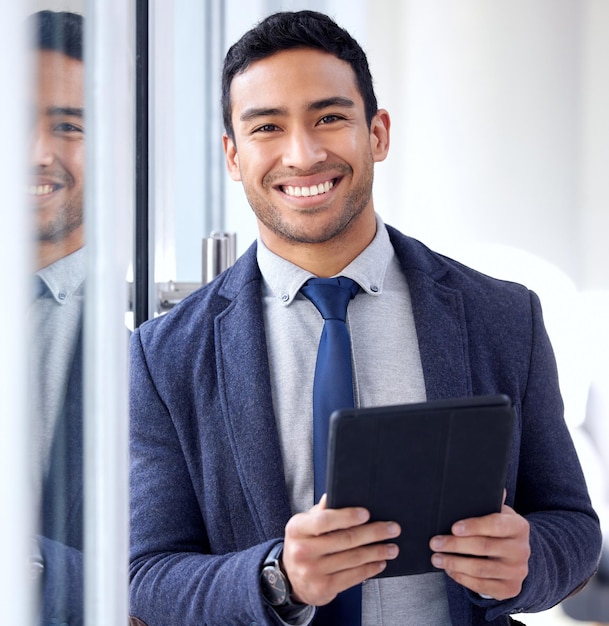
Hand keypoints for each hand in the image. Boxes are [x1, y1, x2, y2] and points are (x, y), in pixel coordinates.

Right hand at [281, 494, 400, 605]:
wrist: (291, 579)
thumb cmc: (304, 544)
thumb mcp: (305, 525)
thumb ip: (321, 512)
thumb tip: (334, 495)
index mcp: (297, 528)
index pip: (324, 520)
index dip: (347, 516)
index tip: (367, 513)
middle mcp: (301, 551)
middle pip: (345, 539)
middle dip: (373, 533)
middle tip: (392, 529)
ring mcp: (311, 572)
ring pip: (353, 559)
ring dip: (377, 552)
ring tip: (392, 547)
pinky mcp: (323, 589)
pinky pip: (352, 577)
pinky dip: (370, 569)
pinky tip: (379, 562)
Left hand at [429, 496, 529, 600]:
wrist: (517, 555)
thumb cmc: (500, 529)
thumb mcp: (499, 513)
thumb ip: (489, 501)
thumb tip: (480, 481)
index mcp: (519, 526)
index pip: (496, 525)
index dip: (474, 526)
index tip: (453, 527)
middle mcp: (521, 550)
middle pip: (484, 547)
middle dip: (455, 545)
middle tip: (434, 543)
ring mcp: (517, 571)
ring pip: (481, 569)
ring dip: (454, 563)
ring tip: (436, 558)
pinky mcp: (510, 589)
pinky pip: (483, 586)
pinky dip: (463, 578)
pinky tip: (450, 570)